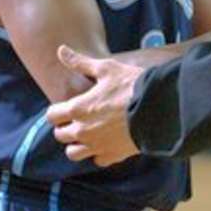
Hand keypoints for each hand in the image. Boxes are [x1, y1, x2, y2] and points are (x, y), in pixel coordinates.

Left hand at [46, 45, 145, 166]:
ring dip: (77, 144)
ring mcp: (97, 146)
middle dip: (65, 127)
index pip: (51, 116)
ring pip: (73, 153)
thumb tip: (61, 50)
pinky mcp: (113, 156)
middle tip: (78, 119)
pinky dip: (99, 154)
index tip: (66, 107)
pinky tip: (106, 143)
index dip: (56, 111)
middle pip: (60, 135)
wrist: (158, 108)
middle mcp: (83, 131)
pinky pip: (97, 160)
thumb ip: (80, 63)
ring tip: (88, 135)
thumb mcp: (106, 68)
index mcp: (77, 109)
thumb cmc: (131, 86)